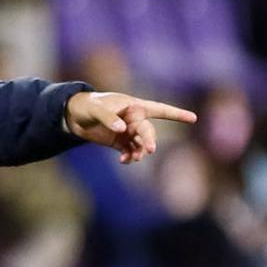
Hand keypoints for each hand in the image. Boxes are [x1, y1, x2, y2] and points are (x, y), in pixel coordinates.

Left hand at [65, 91, 197, 163]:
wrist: (73, 116)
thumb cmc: (87, 106)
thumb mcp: (96, 109)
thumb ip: (109, 118)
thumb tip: (122, 130)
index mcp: (134, 106)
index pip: (159, 109)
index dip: (176, 114)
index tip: (193, 118)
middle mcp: (134, 119)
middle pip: (148, 131)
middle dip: (149, 140)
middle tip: (149, 150)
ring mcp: (128, 131)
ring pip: (141, 144)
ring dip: (140, 152)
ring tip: (133, 158)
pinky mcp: (120, 142)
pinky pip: (131, 151)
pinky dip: (130, 157)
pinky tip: (124, 161)